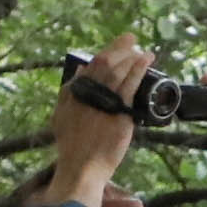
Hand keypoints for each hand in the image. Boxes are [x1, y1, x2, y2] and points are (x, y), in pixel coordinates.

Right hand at [41, 34, 146, 205]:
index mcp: (73, 92)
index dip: (105, 54)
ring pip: (119, 70)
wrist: (82, 167)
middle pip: (105, 63)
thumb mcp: (60, 117)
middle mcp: (87, 92)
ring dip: (132, 57)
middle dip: (119, 48)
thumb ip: (67, 95)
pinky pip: (130, 85)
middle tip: (131, 39)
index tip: (116, 48)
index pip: (90, 66)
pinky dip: (138, 70)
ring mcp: (104, 101)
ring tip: (143, 52)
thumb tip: (77, 73)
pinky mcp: (119, 112)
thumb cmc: (72, 147)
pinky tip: (146, 62)